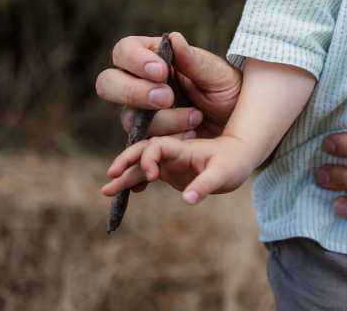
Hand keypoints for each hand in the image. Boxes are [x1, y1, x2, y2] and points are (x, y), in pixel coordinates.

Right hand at [95, 32, 242, 139]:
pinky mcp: (146, 141)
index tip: (161, 71)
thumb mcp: (219, 76)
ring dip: (162, 120)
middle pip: (107, 83)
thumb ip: (195, 61)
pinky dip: (161, 144)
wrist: (241, 128)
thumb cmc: (229, 92)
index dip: (135, 60)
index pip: (124, 50)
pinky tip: (187, 138)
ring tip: (195, 119)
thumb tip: (174, 38)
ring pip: (127, 118)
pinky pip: (139, 146)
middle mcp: (139, 85)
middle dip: (133, 91)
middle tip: (167, 98)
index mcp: (154, 59)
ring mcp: (139, 115)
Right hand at [102, 134, 255, 204]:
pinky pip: (146, 176)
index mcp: (182, 147)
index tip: (151, 176)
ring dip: (125, 177)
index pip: (156, 146)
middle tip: (111, 175)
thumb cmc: (233, 162)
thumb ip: (205, 185)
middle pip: (142, 152)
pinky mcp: (169, 172)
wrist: (240, 158)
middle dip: (126, 162)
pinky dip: (135, 183)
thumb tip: (188, 199)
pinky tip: (125, 195)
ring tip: (106, 191)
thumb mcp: (223, 174)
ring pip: (141, 166)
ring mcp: (169, 162)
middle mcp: (172, 152)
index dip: (148, 158)